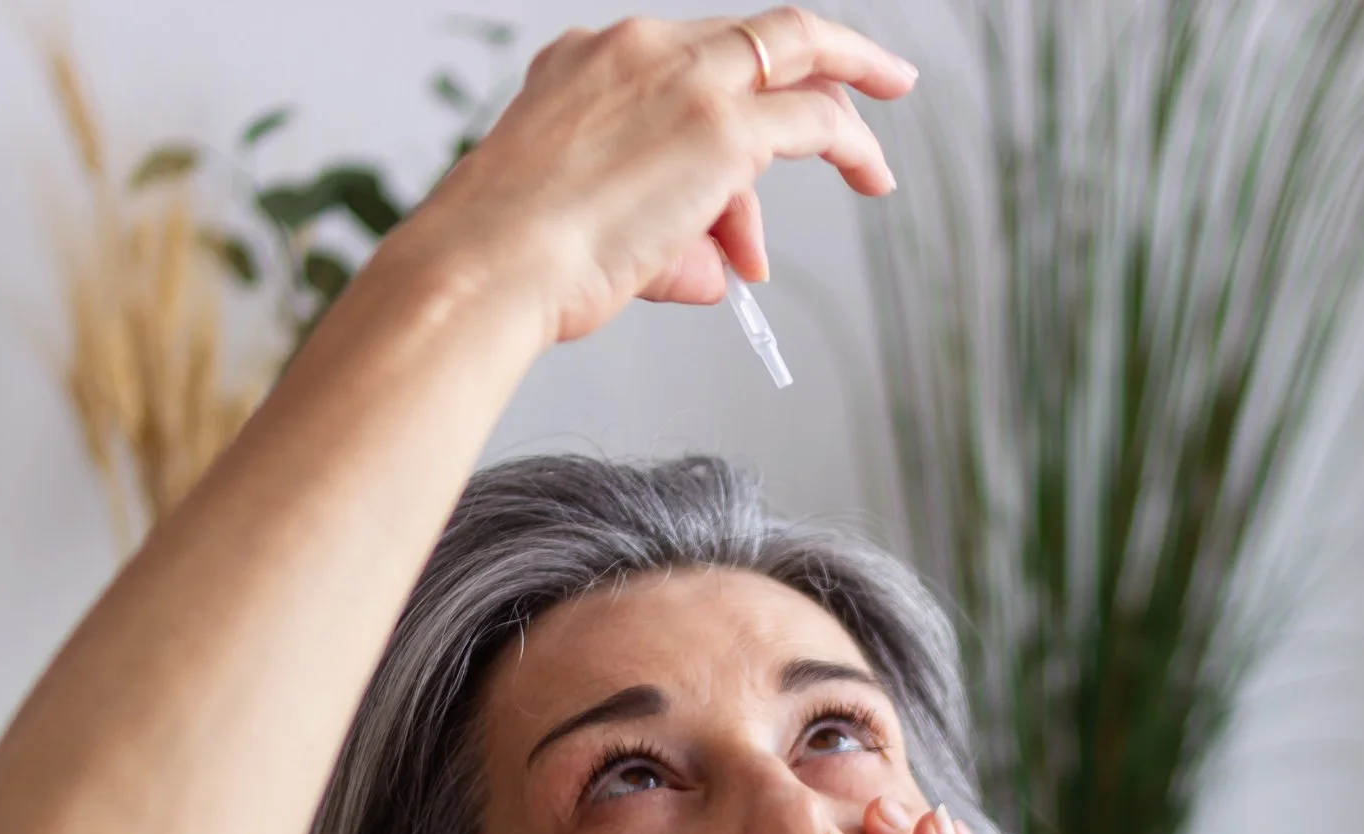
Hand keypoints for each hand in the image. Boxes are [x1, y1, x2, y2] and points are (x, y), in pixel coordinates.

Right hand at [402, 9, 916, 345]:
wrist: (486, 263)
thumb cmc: (512, 259)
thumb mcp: (583, 221)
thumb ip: (662, 229)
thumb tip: (725, 267)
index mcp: (587, 60)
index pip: (687, 63)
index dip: (734, 105)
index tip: (763, 122)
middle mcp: (638, 49)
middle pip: (754, 36)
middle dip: (823, 54)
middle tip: (877, 76)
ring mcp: (686, 80)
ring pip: (797, 58)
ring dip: (844, 116)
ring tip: (874, 173)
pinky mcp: (724, 127)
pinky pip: (816, 120)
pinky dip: (853, 147)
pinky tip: (874, 175)